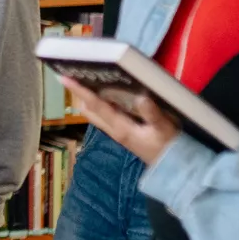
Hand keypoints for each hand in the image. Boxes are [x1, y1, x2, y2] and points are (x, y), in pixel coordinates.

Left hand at [61, 78, 180, 164]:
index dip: (80, 91)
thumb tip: (140, 97)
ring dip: (90, 97)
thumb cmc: (169, 146)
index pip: (96, 106)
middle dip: (80, 93)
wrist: (174, 166)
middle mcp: (114, 129)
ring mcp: (118, 131)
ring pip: (96, 113)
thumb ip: (152, 114)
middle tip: (76, 73)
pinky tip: (110, 91)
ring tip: (89, 78)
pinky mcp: (124, 131)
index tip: (64, 78)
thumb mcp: (164, 129)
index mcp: (120, 127)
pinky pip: (106, 114)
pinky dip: (102, 102)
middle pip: (89, 109)